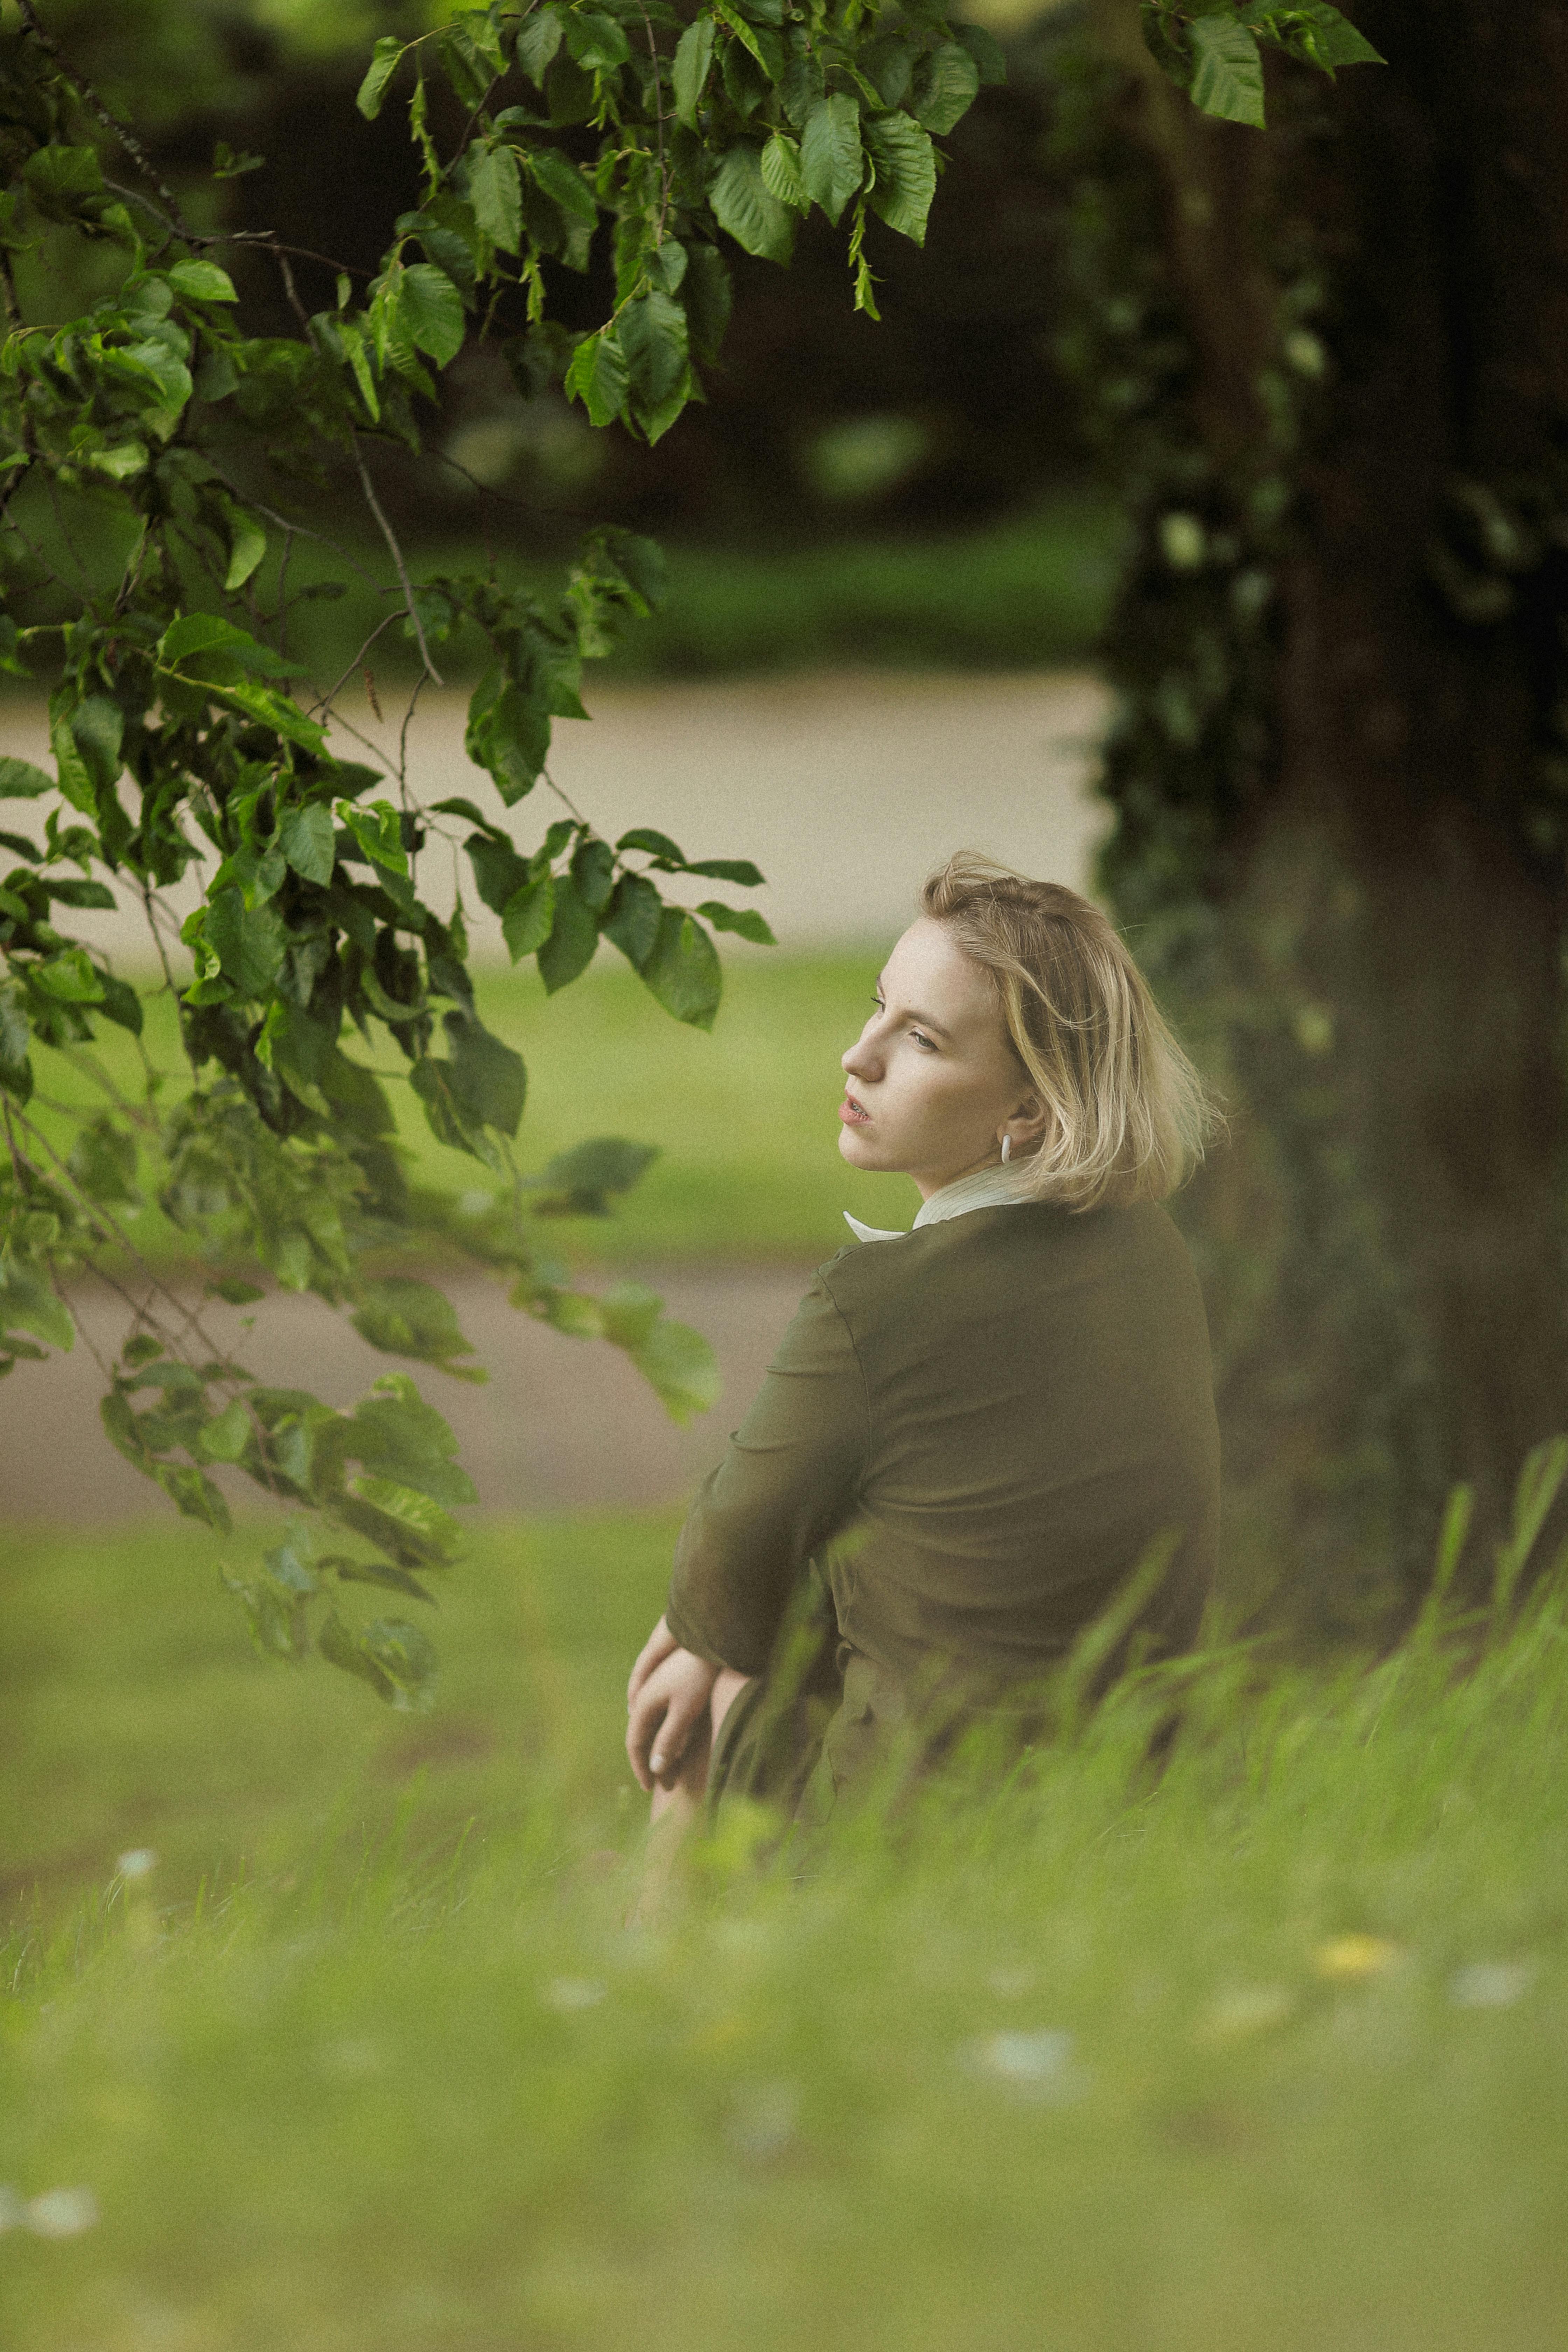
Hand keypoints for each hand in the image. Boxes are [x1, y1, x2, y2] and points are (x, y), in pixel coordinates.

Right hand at [626, 1617, 718, 1792]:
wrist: (711, 1640)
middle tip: (664, 1786)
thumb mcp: (685, 1712)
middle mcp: (645, 1698)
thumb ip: (669, 1740)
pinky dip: (670, 1737)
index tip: (651, 1789)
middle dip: (652, 1763)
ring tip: (674, 1772)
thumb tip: (656, 1768)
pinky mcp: (671, 1688)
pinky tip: (682, 1746)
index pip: (635, 1743)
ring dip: (662, 1751)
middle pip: (643, 1737)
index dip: (641, 1768)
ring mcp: (656, 1692)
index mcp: (644, 1704)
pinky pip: (663, 1719)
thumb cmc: (699, 1676)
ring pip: (653, 1729)